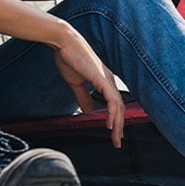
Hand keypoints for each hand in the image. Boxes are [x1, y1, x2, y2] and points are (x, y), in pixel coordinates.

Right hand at [52, 30, 123, 147]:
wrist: (64, 43)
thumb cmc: (69, 58)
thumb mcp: (76, 82)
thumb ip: (83, 97)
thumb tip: (89, 111)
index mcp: (104, 81)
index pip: (114, 104)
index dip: (115, 119)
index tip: (113, 133)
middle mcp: (109, 80)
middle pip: (120, 108)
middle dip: (119, 126)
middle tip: (117, 142)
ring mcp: (107, 79)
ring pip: (118, 106)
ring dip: (117, 124)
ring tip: (115, 138)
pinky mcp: (102, 79)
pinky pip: (111, 100)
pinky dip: (112, 114)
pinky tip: (110, 125)